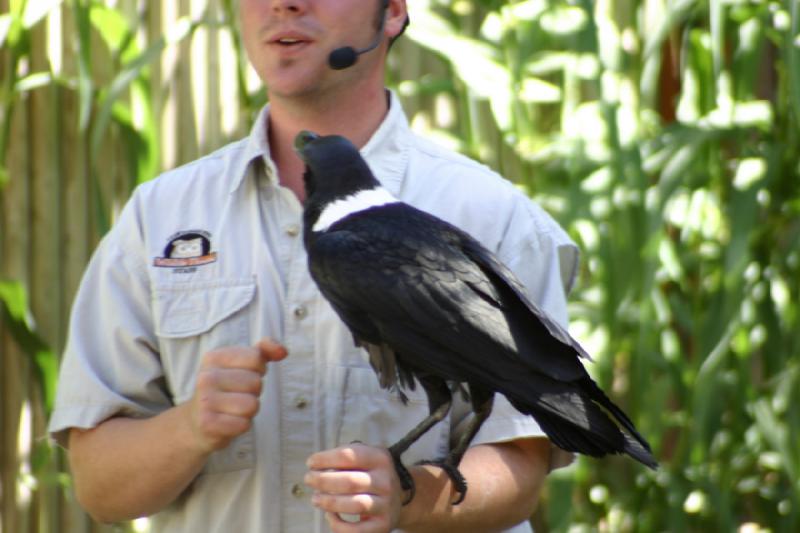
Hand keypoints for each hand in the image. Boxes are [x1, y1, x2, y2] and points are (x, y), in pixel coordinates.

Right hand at [187, 338, 286, 452]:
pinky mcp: (208, 424)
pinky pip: (244, 424)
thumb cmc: (226, 390)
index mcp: (214, 357)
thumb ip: (264, 351)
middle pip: (256, 383)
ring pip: (252, 405)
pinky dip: (241, 425)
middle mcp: (206, 377)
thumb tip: (282, 351)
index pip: (256, 358)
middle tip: (236, 396)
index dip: (258, 370)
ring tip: (233, 409)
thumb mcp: (241, 365)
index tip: (243, 376)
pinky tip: (227, 422)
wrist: (195, 422)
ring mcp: (205, 401)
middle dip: (253, 393)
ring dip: (248, 411)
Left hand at [305, 443, 406, 532]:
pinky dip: (338, 525)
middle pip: (350, 481)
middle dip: (323, 481)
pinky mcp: (383, 525)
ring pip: (355, 505)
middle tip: (308, 479)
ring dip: (329, 502)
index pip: (349, 456)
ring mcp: (386, 505)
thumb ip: (344, 458)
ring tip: (315, 498)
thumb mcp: (365, 458)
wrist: (398, 498)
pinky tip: (329, 515)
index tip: (310, 463)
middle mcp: (386, 481)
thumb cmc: (370, 474)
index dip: (325, 459)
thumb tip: (316, 466)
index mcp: (380, 458)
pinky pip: (357, 530)